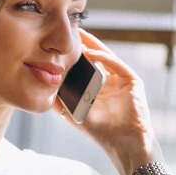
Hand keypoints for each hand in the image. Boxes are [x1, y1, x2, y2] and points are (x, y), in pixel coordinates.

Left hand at [52, 28, 163, 174]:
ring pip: (106, 57)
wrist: (124, 144)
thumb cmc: (101, 132)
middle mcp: (111, 81)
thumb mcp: (76, 114)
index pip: (85, 67)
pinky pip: (116, 65)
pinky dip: (103, 58)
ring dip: (92, 45)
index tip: (59, 45)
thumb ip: (62, 103)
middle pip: (95, 57)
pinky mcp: (132, 81)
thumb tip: (43, 93)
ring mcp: (122, 80)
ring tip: (78, 34)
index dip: (73, 55)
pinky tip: (90, 52)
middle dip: (83, 44)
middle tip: (69, 30)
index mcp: (98, 88)